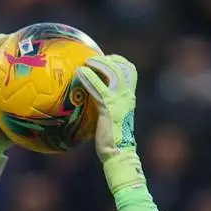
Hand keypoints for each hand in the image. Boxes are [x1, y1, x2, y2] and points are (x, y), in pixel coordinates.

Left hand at [75, 54, 144, 191]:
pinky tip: (80, 73)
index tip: (105, 58)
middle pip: (122, 67)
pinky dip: (89, 78)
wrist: (118, 152)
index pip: (129, 70)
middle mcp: (127, 95)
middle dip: (107, 59)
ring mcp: (120, 100)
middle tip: (92, 59)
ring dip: (98, 64)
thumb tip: (89, 94)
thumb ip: (105, 102)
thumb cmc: (111, 137)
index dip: (118, 60)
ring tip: (86, 63)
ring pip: (112, 72)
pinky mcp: (109, 106)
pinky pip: (98, 87)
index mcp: (129, 96)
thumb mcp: (111, 115)